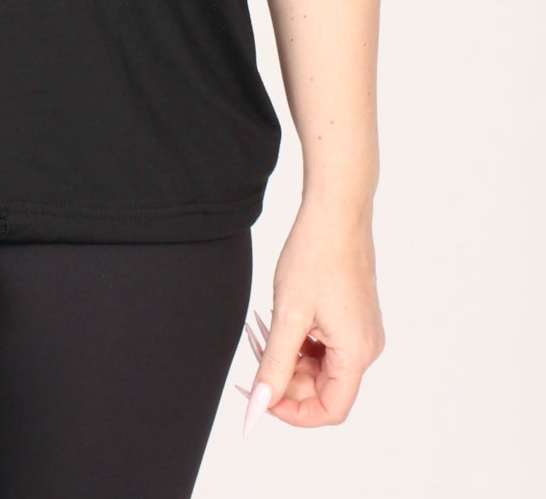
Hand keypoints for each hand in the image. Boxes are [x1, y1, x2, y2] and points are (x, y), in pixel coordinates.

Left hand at [237, 198, 385, 430]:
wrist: (336, 210)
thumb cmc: (316, 254)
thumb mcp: (288, 315)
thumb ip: (273, 367)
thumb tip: (258, 407)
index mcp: (356, 353)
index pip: (329, 410)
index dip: (292, 411)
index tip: (261, 394)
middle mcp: (366, 347)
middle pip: (323, 389)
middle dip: (285, 376)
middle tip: (255, 348)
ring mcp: (362, 332)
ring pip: (321, 367)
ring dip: (289, 357)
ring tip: (263, 328)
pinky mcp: (354, 317)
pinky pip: (326, 346)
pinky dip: (300, 340)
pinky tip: (280, 318)